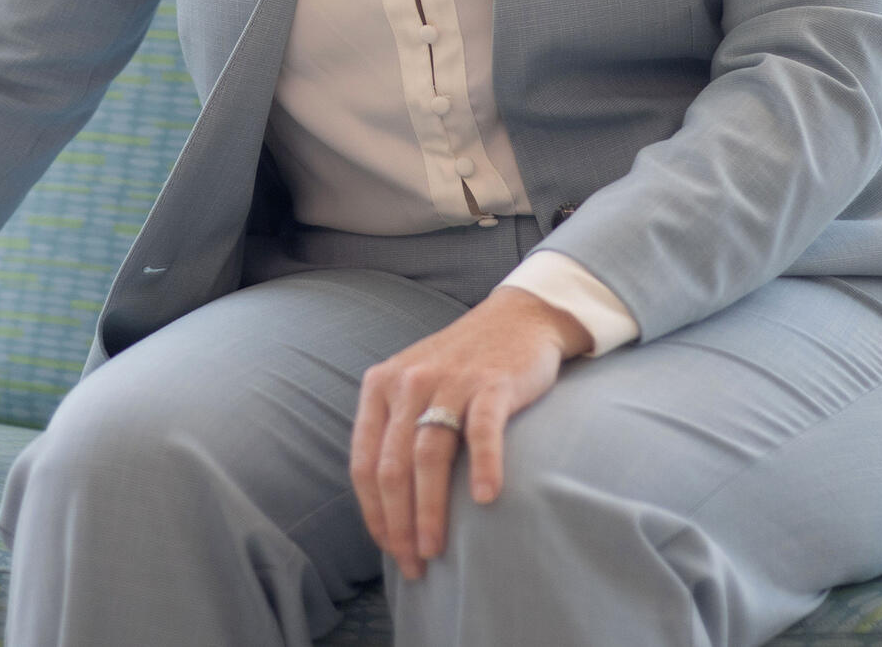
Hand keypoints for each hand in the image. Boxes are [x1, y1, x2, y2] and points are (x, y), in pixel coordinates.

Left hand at [350, 287, 589, 580]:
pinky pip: (482, 431)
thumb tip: (387, 507)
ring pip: (429, 457)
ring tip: (435, 549)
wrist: (518, 318)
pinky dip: (483, 467)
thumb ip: (395, 432)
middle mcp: (408, 381)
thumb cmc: (463, 366)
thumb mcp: (413, 387)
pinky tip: (486, 500)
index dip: (374, 514)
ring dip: (430, 510)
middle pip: (392, 467)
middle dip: (398, 524)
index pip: (364, 464)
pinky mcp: (492, 383)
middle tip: (412, 563)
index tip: (389, 548)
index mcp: (380, 386)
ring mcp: (450, 381)